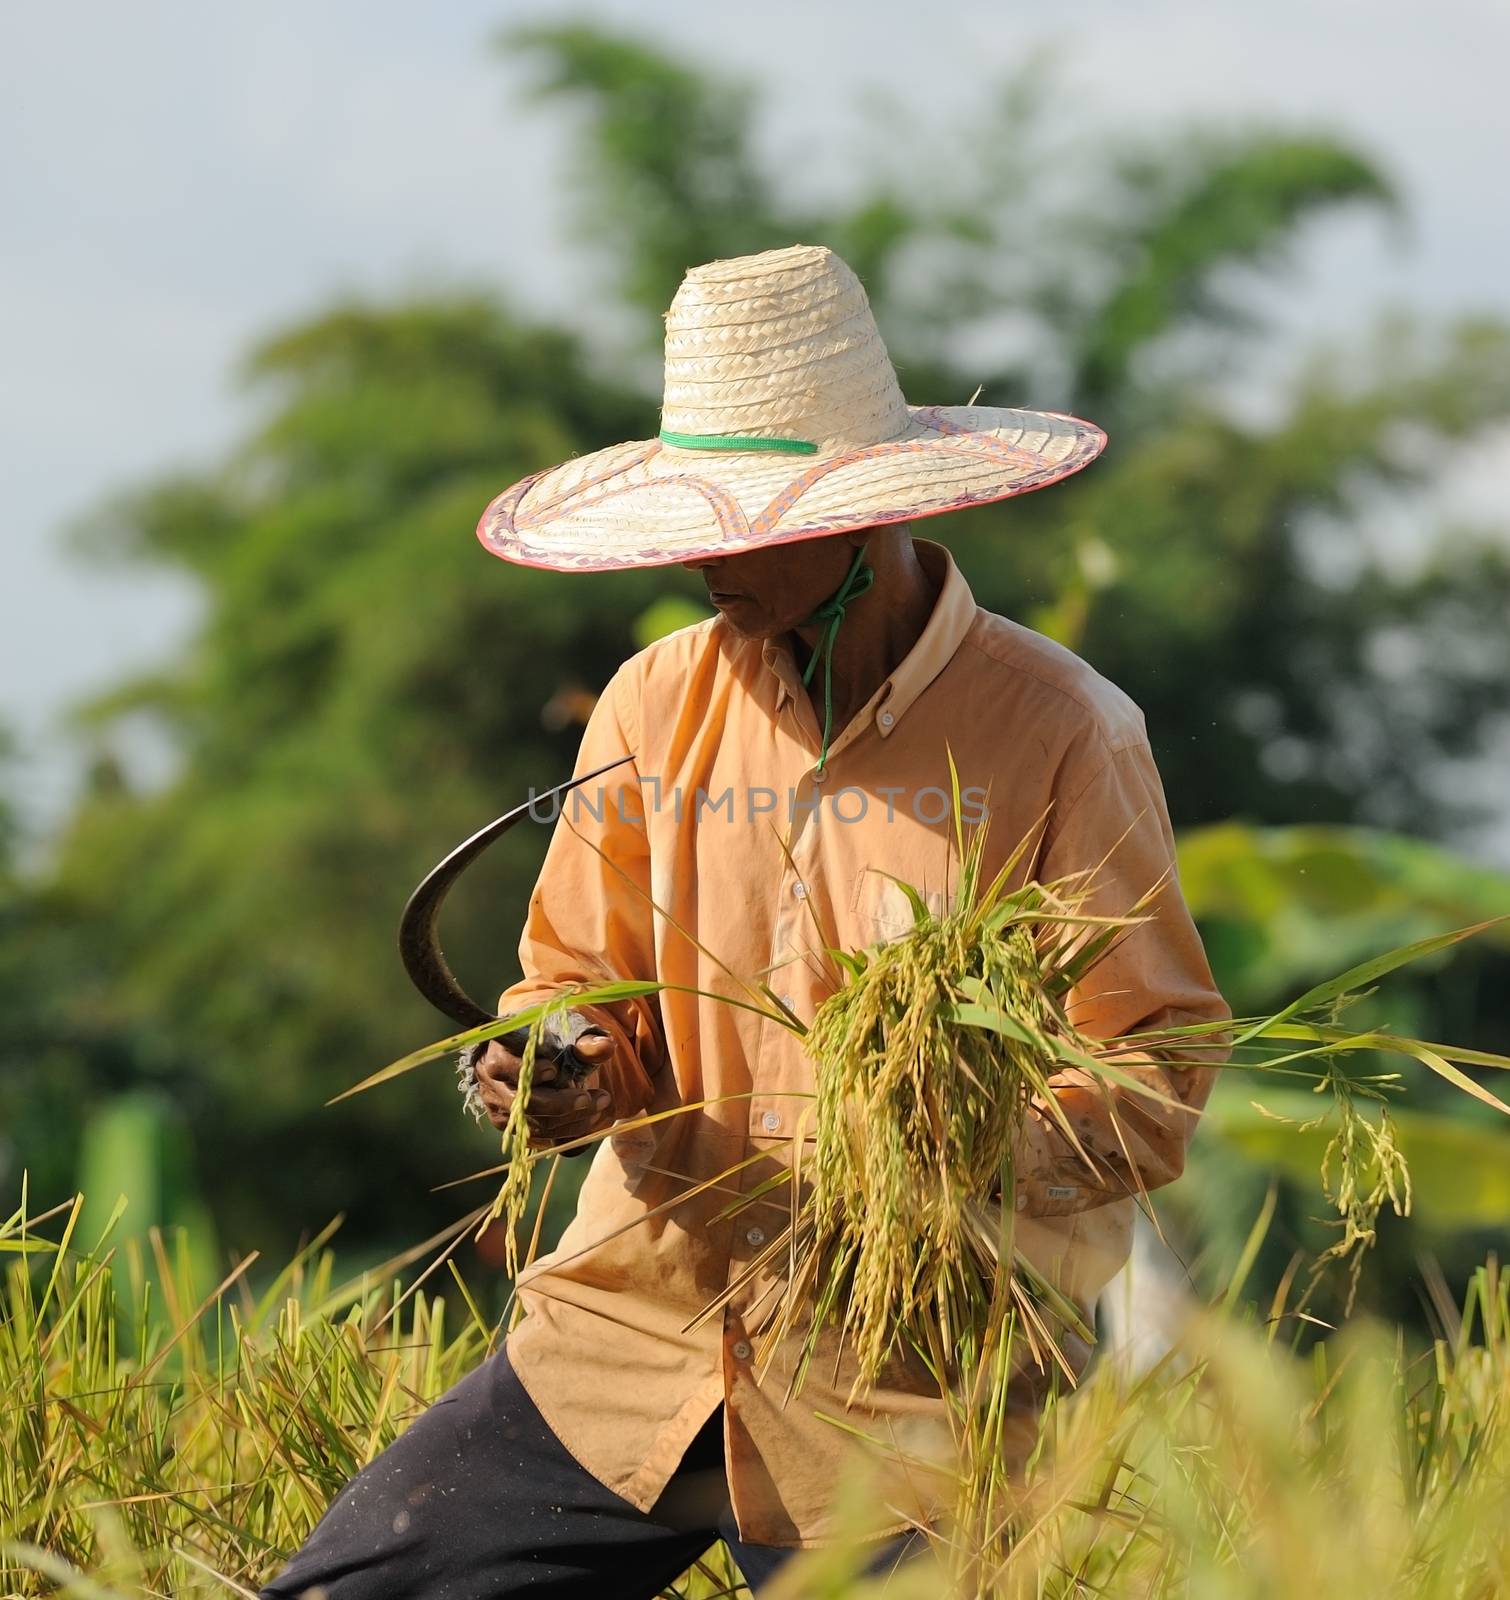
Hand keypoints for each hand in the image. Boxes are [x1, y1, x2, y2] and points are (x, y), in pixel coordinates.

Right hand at [472, 1030, 616, 1149]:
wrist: (532, 1055)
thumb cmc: (547, 1040)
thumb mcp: (564, 1033)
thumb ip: (585, 1041)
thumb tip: (605, 1047)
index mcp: (497, 1053)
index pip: (505, 1065)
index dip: (530, 1072)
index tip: (554, 1069)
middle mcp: (493, 1084)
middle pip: (524, 1102)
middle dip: (562, 1103)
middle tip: (593, 1097)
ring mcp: (500, 1108)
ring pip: (535, 1124)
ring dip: (573, 1119)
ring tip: (601, 1103)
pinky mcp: (513, 1126)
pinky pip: (542, 1136)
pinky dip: (569, 1130)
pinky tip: (590, 1117)